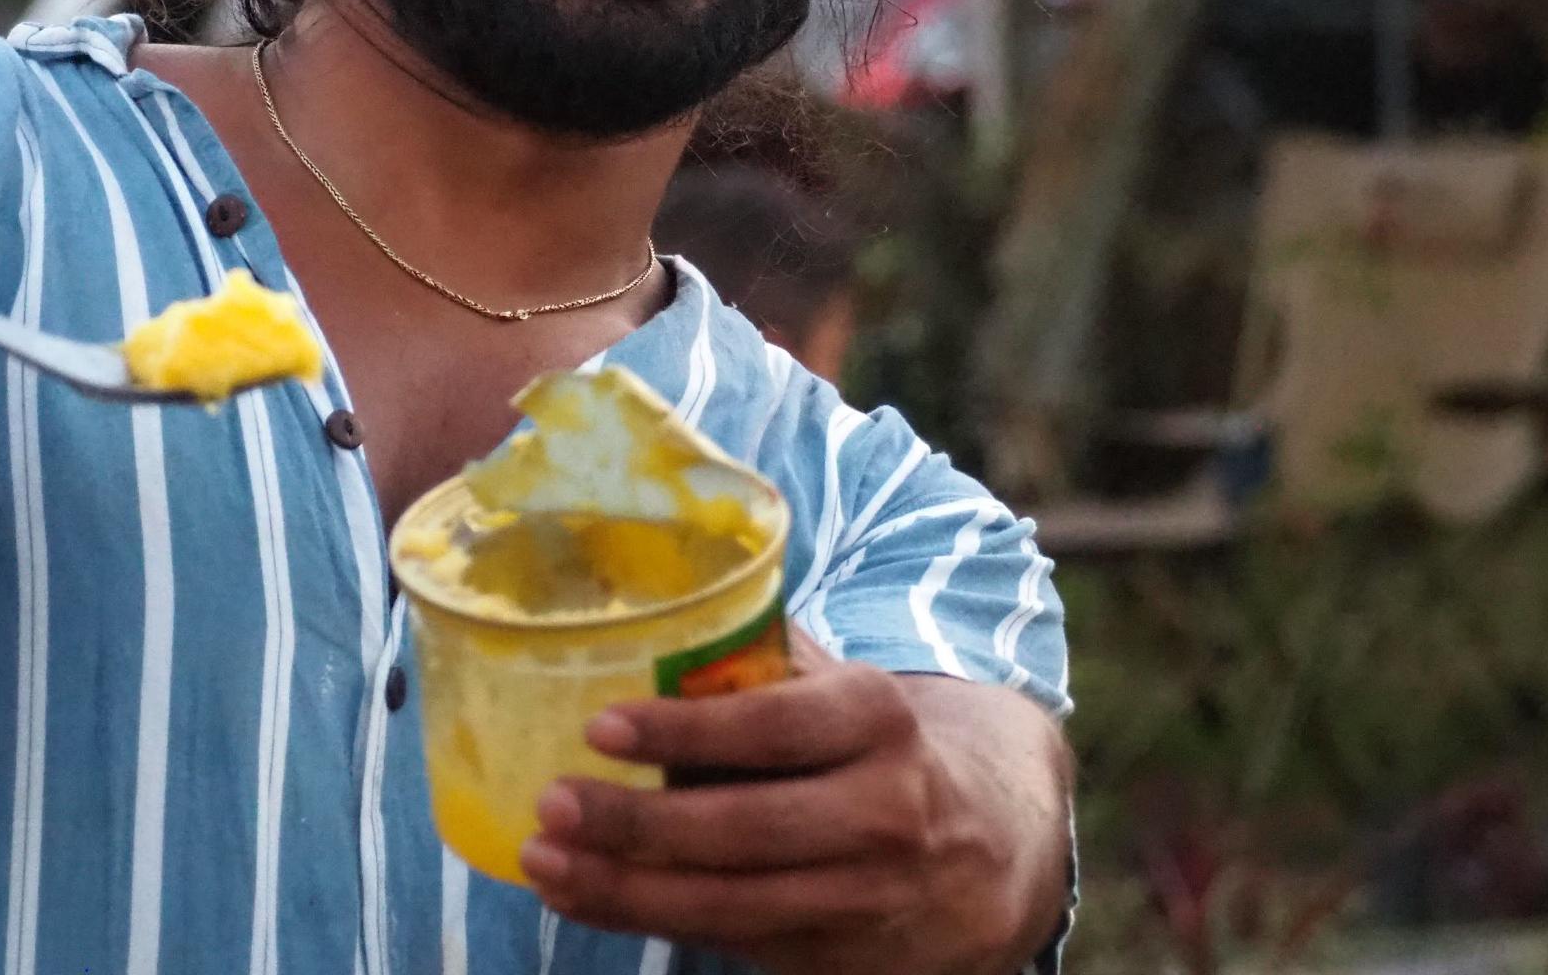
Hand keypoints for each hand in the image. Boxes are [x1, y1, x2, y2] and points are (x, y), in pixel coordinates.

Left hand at [520, 637, 1068, 974]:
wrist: (1003, 844)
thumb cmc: (885, 747)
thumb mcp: (852, 691)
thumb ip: (767, 663)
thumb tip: (647, 608)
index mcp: (878, 719)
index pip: (771, 726)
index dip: (684, 730)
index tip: (599, 727)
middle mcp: (884, 811)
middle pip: (744, 830)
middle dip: (637, 826)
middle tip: (550, 806)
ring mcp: (870, 896)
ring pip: (733, 904)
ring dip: (625, 889)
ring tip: (544, 863)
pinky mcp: (848, 959)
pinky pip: (737, 945)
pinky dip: (652, 921)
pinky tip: (588, 898)